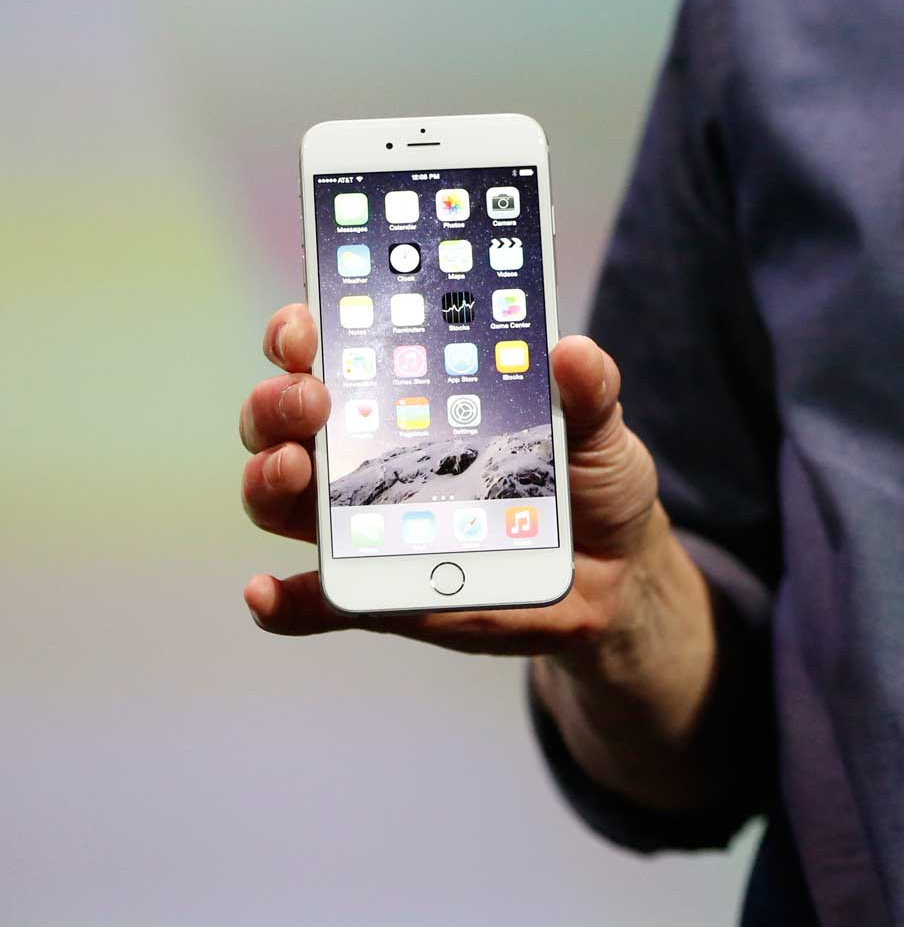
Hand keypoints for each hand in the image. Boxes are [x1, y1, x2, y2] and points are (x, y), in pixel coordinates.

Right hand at [237, 303, 672, 653]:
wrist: (615, 571)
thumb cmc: (589, 481)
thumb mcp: (597, 428)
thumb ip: (587, 390)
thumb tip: (571, 350)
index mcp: (409, 397)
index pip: (332, 353)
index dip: (300, 332)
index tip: (305, 325)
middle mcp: (368, 454)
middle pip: (287, 421)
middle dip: (279, 401)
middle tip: (310, 398)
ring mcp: (364, 524)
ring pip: (283, 498)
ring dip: (268, 479)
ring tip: (290, 468)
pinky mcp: (379, 590)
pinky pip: (313, 601)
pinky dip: (282, 600)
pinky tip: (266, 593)